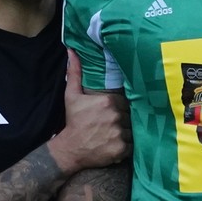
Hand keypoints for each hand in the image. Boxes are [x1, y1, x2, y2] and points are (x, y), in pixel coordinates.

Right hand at [48, 50, 132, 171]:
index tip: (108, 115)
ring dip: (125, 133)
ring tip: (112, 136)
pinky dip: (126, 146)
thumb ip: (75, 73)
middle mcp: (116, 116)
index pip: (124, 103)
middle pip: (128, 116)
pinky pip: (132, 145)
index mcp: (108, 101)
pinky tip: (115, 145)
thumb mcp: (72, 95)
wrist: (70, 149)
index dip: (118, 109)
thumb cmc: (73, 121)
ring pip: (131, 130)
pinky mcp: (121, 148)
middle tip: (109, 126)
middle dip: (122, 121)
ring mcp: (119, 133)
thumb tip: (72, 51)